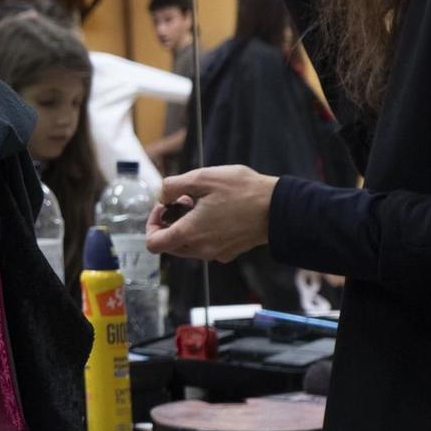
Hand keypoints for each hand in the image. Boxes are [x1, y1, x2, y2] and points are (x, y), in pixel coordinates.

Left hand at [145, 166, 277, 262]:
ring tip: (201, 203)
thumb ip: (172, 186)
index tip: (164, 208)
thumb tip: (162, 196)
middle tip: (184, 200)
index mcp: (189, 233)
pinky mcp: (229, 252)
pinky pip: (206, 246)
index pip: (153, 244)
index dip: (151, 224)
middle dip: (170, 223)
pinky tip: (217, 212)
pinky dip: (203, 232)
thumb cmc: (241, 191)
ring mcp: (216, 253)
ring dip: (187, 226)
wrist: (278, 208)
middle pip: (170, 245)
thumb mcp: (201, 178)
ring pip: (188, 246)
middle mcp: (200, 249)